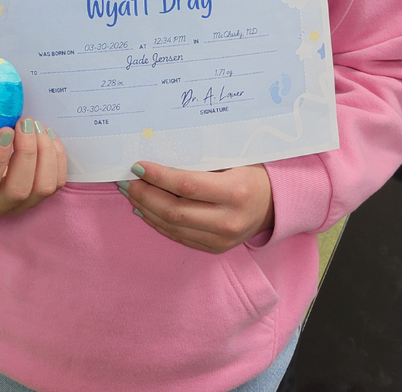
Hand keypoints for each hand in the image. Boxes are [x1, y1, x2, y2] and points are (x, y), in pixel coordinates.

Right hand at [0, 107, 65, 221]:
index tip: (6, 129)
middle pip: (18, 190)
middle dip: (27, 152)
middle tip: (25, 122)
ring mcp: (13, 207)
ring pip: (42, 189)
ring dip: (45, 154)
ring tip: (37, 126)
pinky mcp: (32, 200)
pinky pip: (54, 184)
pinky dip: (56, 159)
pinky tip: (47, 136)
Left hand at [119, 162, 273, 252]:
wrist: (275, 204)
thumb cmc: (251, 172)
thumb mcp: (234, 158)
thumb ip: (201, 158)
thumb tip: (159, 151)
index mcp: (235, 192)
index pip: (186, 186)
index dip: (158, 177)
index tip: (137, 166)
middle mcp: (228, 220)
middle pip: (174, 211)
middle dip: (145, 194)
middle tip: (127, 180)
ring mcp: (221, 239)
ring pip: (173, 227)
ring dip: (146, 209)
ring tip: (131, 192)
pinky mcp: (214, 249)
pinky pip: (179, 237)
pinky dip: (157, 223)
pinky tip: (144, 209)